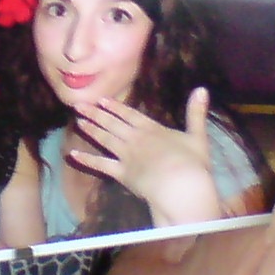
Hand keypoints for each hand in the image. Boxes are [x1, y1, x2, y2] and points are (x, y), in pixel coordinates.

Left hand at [68, 88, 219, 228]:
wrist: (180, 185)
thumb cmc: (192, 163)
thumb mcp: (198, 135)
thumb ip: (196, 112)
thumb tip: (202, 89)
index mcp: (152, 129)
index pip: (130, 114)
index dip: (116, 107)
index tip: (102, 99)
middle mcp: (135, 139)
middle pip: (112, 123)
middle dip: (96, 113)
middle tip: (79, 105)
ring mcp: (126, 155)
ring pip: (104, 139)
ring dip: (91, 129)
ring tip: (78, 120)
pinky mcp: (121, 173)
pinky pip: (101, 165)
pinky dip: (87, 159)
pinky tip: (72, 155)